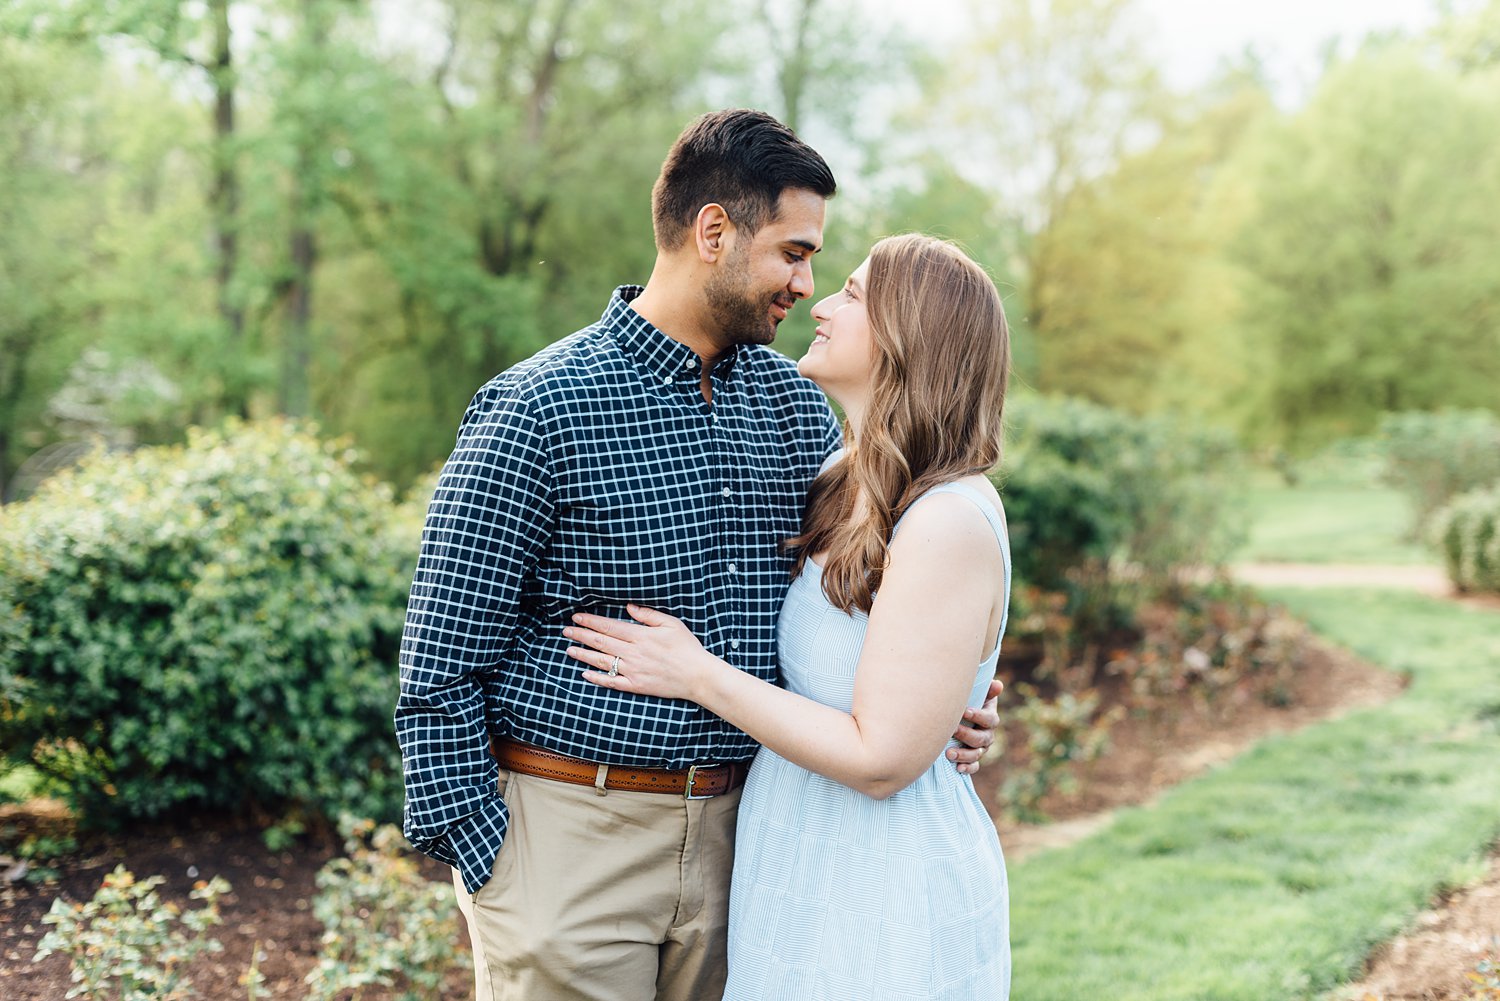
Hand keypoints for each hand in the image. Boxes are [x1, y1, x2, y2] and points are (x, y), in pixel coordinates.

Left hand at [564, 605, 716, 701]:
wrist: (697, 676)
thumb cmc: (687, 647)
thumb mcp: (671, 623)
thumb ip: (648, 615)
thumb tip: (628, 607)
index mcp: (640, 636)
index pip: (609, 626)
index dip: (590, 621)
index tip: (577, 617)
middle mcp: (633, 653)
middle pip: (601, 642)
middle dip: (581, 635)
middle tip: (566, 630)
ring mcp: (633, 671)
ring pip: (602, 662)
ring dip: (583, 654)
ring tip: (569, 649)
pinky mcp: (636, 685)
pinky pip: (612, 682)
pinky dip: (597, 679)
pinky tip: (585, 674)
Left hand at [946, 677, 1003, 774]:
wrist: (960, 716)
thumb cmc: (968, 701)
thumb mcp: (978, 694)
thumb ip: (987, 689)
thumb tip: (997, 684)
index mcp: (990, 718)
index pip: (989, 719)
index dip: (978, 716)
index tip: (964, 711)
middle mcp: (987, 734)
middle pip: (981, 738)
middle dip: (966, 735)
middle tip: (952, 730)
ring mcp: (981, 748)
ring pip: (976, 754)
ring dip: (963, 754)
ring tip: (948, 753)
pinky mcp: (973, 758)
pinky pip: (974, 766)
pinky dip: (967, 768)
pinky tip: (958, 768)